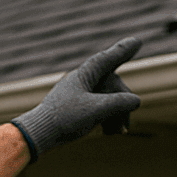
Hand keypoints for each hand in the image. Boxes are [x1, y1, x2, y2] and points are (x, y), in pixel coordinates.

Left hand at [11, 37, 141, 161]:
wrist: (39, 134)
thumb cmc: (64, 119)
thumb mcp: (95, 110)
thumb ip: (119, 103)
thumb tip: (136, 100)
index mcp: (85, 75)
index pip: (108, 59)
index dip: (124, 50)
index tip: (137, 41)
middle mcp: (83, 81)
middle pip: (113, 86)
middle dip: (123, 105)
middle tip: (124, 128)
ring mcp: (80, 94)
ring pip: (108, 99)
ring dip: (117, 115)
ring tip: (118, 133)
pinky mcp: (78, 108)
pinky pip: (100, 108)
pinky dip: (108, 119)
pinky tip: (109, 132)